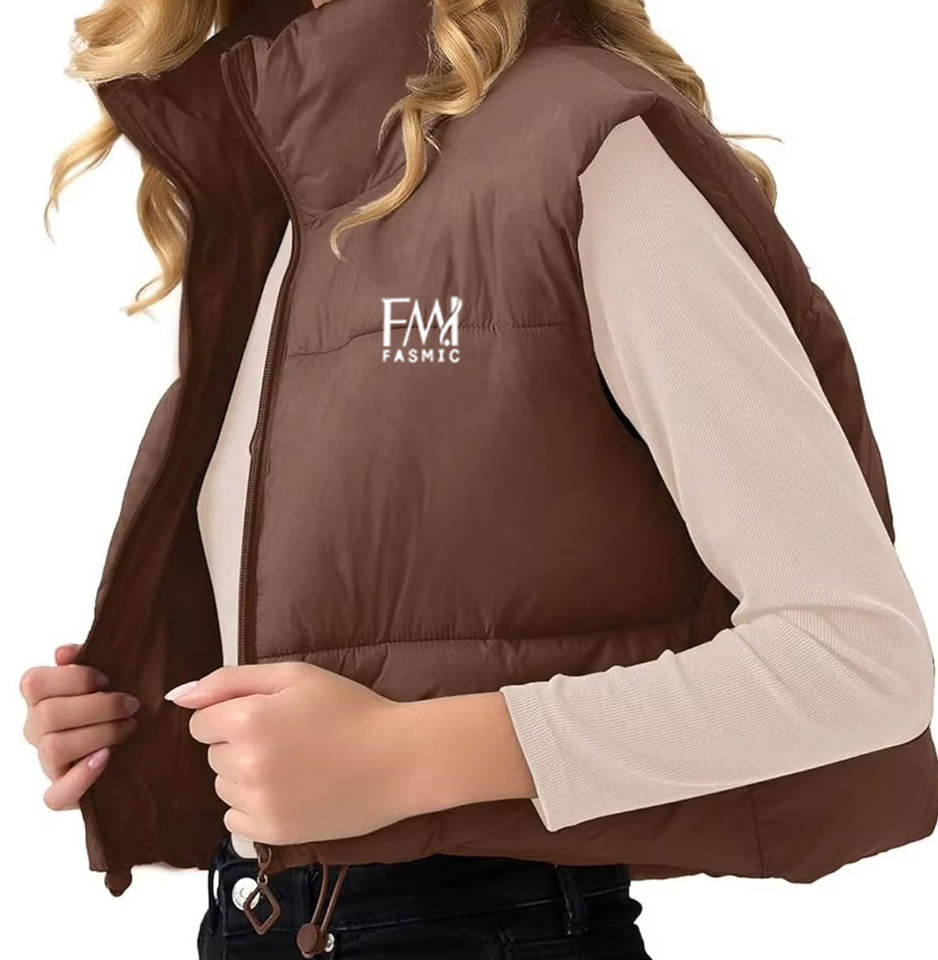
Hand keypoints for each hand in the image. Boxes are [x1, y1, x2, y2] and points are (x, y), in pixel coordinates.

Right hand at [20, 644, 140, 809]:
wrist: (142, 745)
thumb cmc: (120, 702)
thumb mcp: (111, 675)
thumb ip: (88, 657)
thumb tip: (62, 653)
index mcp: (42, 697)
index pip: (33, 682)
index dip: (73, 678)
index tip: (107, 679)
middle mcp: (37, 729)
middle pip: (48, 714)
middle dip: (99, 707)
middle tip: (132, 705)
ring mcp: (47, 762)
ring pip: (53, 748)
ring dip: (99, 734)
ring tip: (129, 728)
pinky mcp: (61, 794)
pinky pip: (55, 795)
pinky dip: (82, 777)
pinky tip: (107, 759)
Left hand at [168, 663, 534, 846]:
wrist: (398, 758)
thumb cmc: (350, 709)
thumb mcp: (295, 676)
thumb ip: (230, 680)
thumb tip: (177, 696)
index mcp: (247, 721)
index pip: (201, 722)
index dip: (234, 713)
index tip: (271, 715)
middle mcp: (244, 766)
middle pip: (213, 755)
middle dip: (240, 743)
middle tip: (290, 737)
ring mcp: (258, 805)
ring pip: (223, 787)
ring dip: (246, 775)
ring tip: (295, 764)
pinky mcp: (273, 834)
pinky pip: (235, 820)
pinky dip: (255, 806)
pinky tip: (292, 791)